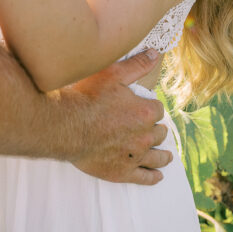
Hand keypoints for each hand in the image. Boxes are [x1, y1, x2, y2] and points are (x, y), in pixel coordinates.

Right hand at [68, 49, 171, 184]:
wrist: (66, 125)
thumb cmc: (87, 98)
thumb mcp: (112, 74)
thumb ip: (136, 64)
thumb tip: (156, 54)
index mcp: (144, 112)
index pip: (157, 110)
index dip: (151, 108)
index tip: (145, 108)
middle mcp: (144, 136)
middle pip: (159, 133)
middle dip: (156, 129)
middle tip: (151, 128)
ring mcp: (135, 156)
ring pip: (157, 156)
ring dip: (162, 154)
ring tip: (166, 155)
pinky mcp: (123, 172)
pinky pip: (145, 177)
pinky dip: (153, 176)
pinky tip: (157, 175)